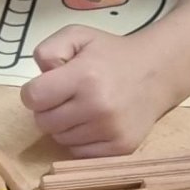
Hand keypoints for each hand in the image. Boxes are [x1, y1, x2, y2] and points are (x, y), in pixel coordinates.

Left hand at [20, 27, 173, 152]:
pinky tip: (93, 123)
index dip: (34, 92)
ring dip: (65, 126)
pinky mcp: (120, 148)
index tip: (48, 87)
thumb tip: (40, 77)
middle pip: (43, 123)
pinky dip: (80, 140)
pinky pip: (79, 153)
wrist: (156, 73)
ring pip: (60, 139)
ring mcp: (110, 130)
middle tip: (66, 97)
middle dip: (48, 110)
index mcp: (84, 76)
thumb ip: (48, 50)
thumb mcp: (78, 36)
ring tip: (83, 108)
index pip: (33, 98)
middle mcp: (97, 106)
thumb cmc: (111, 55)